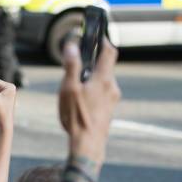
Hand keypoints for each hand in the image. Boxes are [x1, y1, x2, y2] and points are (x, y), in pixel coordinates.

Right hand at [58, 39, 120, 166]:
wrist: (88, 144)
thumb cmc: (77, 117)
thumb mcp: (69, 89)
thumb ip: (71, 66)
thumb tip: (72, 45)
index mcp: (103, 78)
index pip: (109, 51)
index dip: (103, 41)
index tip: (96, 36)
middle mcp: (112, 87)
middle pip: (104, 67)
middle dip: (90, 64)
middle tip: (76, 67)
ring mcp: (112, 100)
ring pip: (102, 82)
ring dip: (90, 80)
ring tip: (74, 90)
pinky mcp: (108, 111)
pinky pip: (101, 95)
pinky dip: (92, 93)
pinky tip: (79, 104)